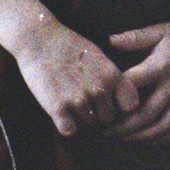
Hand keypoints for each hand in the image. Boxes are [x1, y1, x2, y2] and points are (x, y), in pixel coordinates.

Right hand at [12, 17, 138, 135]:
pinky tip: (60, 113)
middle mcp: (99, 89)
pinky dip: (65, 126)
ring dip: (79, 119)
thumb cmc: (69, 46)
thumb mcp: (98, 56)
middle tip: (82, 102)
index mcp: (111, 74)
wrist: (38, 39)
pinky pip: (69, 131)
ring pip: (88, 125)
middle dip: (97, 113)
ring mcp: (79, 99)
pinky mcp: (58, 108)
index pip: (130, 104)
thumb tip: (122, 97)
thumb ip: (111, 76)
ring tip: (69, 102)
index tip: (110, 101)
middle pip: (107, 118)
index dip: (120, 105)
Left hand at [105, 10, 169, 142]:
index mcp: (162, 65)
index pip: (135, 83)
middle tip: (106, 132)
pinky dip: (164, 138)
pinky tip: (148, 139)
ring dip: (142, 136)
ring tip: (124, 138)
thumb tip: (110, 40)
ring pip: (164, 126)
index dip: (117, 95)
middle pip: (148, 113)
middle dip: (125, 126)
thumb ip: (133, 38)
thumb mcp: (154, 32)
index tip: (101, 103)